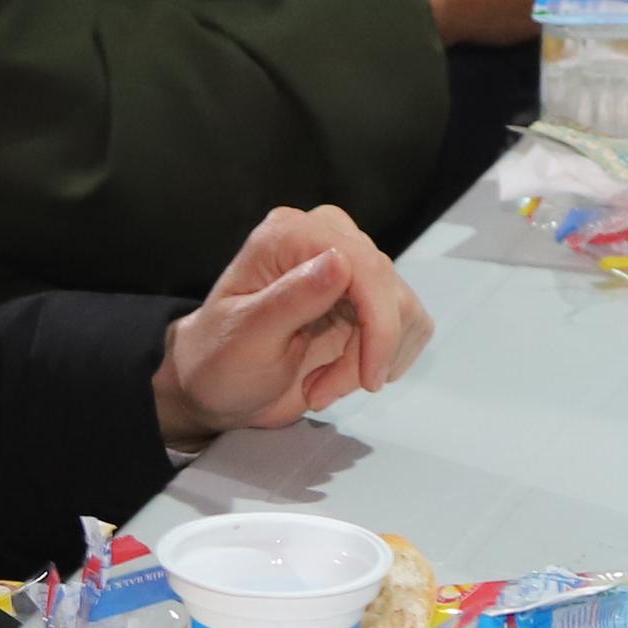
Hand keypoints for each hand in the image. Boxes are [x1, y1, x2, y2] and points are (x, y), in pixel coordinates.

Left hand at [153, 206, 431, 444]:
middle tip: (322, 390)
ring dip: (370, 362)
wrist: (219, 386)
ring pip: (404, 312)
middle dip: (367, 353)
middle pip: (389, 291)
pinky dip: (383, 360)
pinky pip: (408, 325)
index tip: (368, 377)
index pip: (364, 266)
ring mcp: (349, 267)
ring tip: (322, 385)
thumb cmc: (220, 362)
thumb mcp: (246, 338)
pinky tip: (342, 376)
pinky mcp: (367, 297)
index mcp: (290, 237)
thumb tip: (340, 261)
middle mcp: (325, 239)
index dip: (379, 324)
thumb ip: (291, 299)